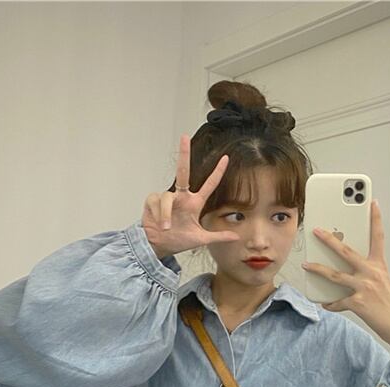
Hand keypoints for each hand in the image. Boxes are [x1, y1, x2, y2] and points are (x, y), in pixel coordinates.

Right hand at [142, 134, 240, 257]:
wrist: (159, 246)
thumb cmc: (178, 240)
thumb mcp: (201, 239)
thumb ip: (218, 237)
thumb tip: (236, 236)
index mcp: (194, 203)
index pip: (209, 185)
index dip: (217, 172)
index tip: (226, 159)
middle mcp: (182, 196)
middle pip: (183, 171)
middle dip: (183, 154)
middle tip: (184, 137)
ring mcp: (167, 198)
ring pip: (167, 197)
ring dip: (166, 214)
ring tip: (166, 228)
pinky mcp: (153, 200)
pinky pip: (156, 202)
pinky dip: (158, 214)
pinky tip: (159, 223)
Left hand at [301, 200, 389, 347]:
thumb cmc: (389, 304)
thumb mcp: (382, 282)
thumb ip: (367, 272)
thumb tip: (347, 268)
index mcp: (379, 265)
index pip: (378, 237)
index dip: (376, 219)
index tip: (372, 203)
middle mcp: (372, 273)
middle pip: (346, 252)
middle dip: (329, 240)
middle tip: (317, 230)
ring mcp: (364, 287)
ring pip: (335, 275)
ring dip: (317, 269)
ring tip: (306, 265)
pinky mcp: (358, 303)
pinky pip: (337, 301)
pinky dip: (330, 303)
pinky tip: (325, 304)